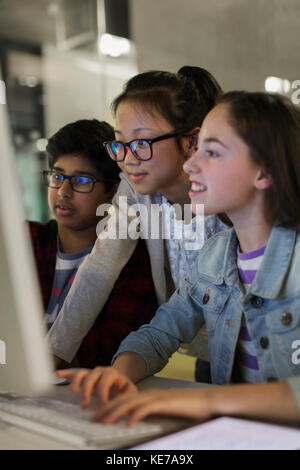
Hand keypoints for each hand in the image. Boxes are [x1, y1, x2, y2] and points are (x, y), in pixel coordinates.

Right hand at [56, 366, 136, 408]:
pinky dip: (66, 374)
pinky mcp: (84, 377)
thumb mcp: (130, 392)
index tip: (102, 406)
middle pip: (91, 377)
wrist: (120, 382)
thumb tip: (124, 406)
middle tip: (84, 405)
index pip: (105, 382)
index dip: (102, 394)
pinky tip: (58, 374)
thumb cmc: (124, 390)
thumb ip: (128, 397)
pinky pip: (74, 373)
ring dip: (76, 382)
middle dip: (87, 391)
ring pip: (82, 374)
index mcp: (112, 373)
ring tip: (72, 391)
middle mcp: (100, 371)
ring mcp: (91, 373)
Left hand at [90, 388, 214, 425]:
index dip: (108, 407)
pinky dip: (136, 415)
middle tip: (92, 420)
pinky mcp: (165, 403)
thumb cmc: (188, 409)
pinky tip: (128, 423)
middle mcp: (150, 394)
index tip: (96, 417)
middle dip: (105, 410)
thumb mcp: (165, 411)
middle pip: (122, 400)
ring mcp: (157, 398)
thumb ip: (152, 414)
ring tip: (103, 422)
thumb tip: (136, 423)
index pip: (123, 400)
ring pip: (130, 404)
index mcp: (149, 395)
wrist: (207, 401)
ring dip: (115, 413)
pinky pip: (147, 409)